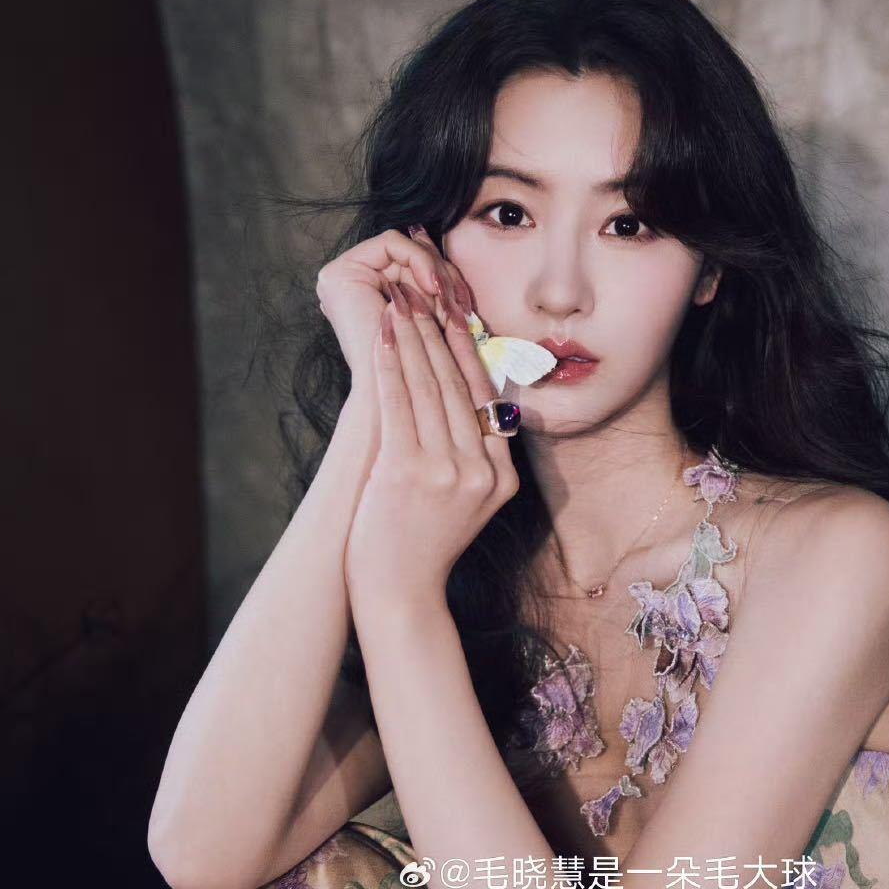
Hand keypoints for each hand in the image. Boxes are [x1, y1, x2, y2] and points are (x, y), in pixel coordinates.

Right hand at [315, 225, 477, 380]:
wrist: (395, 400)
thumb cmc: (421, 370)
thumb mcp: (435, 318)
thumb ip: (436, 285)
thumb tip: (434, 245)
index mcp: (369, 294)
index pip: (414, 266)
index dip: (446, 279)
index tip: (466, 306)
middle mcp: (350, 283)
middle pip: (411, 256)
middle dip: (445, 277)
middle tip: (462, 305)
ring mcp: (340, 278)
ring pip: (405, 248)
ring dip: (438, 274)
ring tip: (451, 303)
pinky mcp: (339, 274)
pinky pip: (392, 243)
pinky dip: (421, 261)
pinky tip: (434, 289)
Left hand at [344, 274, 517, 610]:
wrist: (399, 597)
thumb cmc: (422, 548)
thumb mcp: (468, 505)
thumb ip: (476, 461)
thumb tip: (467, 407)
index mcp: (503, 478)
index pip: (489, 399)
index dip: (470, 351)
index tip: (456, 314)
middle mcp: (483, 472)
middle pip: (461, 387)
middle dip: (440, 332)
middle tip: (426, 291)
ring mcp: (448, 473)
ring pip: (432, 388)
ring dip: (415, 338)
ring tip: (402, 302)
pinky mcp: (408, 473)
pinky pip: (399, 405)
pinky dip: (392, 365)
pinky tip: (384, 336)